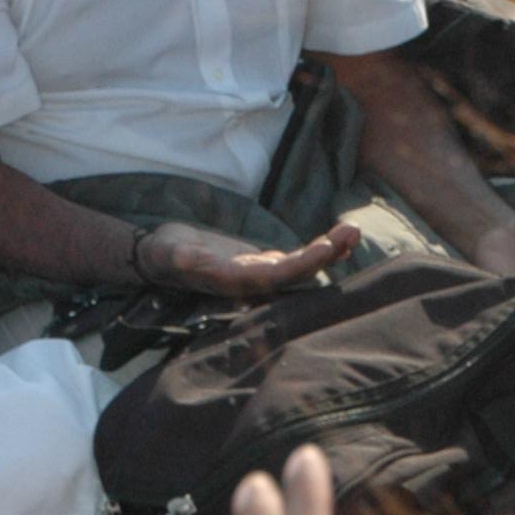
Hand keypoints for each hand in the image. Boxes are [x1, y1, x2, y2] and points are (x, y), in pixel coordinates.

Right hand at [136, 218, 361, 299]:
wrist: (162, 259)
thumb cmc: (164, 255)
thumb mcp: (169, 253)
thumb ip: (180, 258)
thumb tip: (184, 258)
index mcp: (237, 281)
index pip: (276, 276)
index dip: (302, 264)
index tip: (325, 247)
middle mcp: (255, 283)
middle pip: (298, 273)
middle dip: (326, 254)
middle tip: (351, 232)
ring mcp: (262, 274)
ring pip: (303, 266)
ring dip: (329, 251)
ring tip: (352, 231)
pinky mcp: (263, 264)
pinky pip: (298, 259)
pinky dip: (320, 249)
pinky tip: (340, 239)